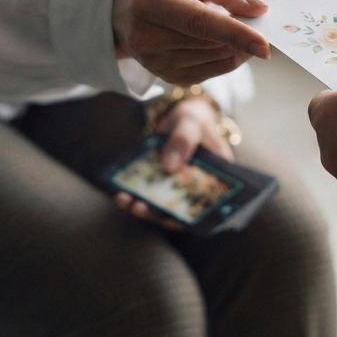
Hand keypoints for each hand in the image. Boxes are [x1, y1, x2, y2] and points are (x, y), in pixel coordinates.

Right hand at [112, 0, 270, 84]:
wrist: (129, 9)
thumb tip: (259, 9)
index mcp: (149, 1)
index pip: (198, 22)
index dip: (234, 34)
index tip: (265, 44)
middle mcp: (146, 37)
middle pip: (211, 43)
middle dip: (242, 33)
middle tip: (252, 16)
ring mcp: (154, 62)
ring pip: (216, 59)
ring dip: (236, 44)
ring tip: (228, 23)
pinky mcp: (168, 78)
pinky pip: (214, 70)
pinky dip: (227, 55)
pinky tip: (220, 40)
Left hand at [114, 96, 232, 227]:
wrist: (181, 118)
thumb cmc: (194, 121)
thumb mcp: (190, 123)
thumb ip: (183, 140)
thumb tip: (169, 167)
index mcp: (216, 179)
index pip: (208, 204)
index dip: (192, 216)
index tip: (172, 218)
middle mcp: (198, 190)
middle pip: (182, 211)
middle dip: (158, 214)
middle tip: (139, 207)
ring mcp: (178, 189)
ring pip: (163, 208)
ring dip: (143, 208)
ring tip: (124, 200)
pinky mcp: (161, 185)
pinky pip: (150, 197)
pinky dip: (135, 198)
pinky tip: (120, 194)